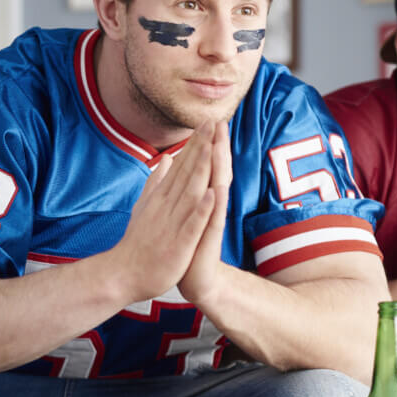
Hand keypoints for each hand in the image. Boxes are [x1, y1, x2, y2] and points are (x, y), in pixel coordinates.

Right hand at [109, 122, 217, 302]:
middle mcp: (167, 205)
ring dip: (202, 169)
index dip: (194, 144)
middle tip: (212, 122)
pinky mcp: (179, 243)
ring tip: (213, 146)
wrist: (123, 275)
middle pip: (186, 172)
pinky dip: (202, 209)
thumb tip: (164, 159)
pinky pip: (192, 224)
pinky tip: (212, 193)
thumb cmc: (139, 242)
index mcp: (162, 197)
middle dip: (200, 147)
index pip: (180, 165)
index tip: (207, 122)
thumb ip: (155, 182)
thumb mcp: (145, 205)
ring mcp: (173, 223)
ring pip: (190, 192)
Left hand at [179, 120, 232, 305]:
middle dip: (216, 147)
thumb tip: (175, 163)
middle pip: (214, 171)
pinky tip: (217, 189)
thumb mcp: (180, 211)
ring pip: (216, 189)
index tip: (208, 119)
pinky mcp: (208, 238)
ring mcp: (210, 221)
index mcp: (200, 198)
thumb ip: (180, 186)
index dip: (205, 143)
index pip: (204, 165)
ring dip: (219, 169)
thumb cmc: (186, 244)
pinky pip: (212, 219)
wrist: (195, 277)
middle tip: (220, 121)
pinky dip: (214, 205)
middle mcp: (209, 206)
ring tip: (221, 145)